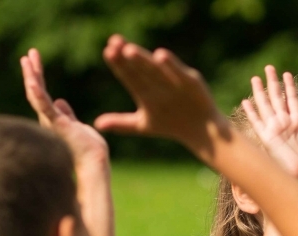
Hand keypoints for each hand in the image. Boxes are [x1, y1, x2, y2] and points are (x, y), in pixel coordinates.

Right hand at [21, 48, 107, 165]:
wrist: (94, 164)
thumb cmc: (89, 150)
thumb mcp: (78, 127)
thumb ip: (67, 115)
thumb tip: (61, 101)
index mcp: (54, 120)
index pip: (42, 95)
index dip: (37, 78)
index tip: (34, 62)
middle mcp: (48, 120)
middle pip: (35, 92)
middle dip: (32, 73)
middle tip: (28, 55)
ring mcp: (51, 122)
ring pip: (36, 96)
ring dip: (31, 76)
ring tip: (27, 59)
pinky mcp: (57, 124)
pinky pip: (44, 106)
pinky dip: (37, 93)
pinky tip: (31, 80)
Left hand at [94, 35, 225, 153]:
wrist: (200, 131)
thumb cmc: (170, 124)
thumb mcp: (143, 125)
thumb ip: (121, 123)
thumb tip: (96, 125)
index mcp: (144, 90)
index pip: (128, 75)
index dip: (118, 64)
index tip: (107, 51)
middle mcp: (157, 82)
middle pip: (139, 68)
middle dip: (127, 57)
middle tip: (114, 43)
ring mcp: (173, 81)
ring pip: (155, 69)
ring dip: (143, 60)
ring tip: (130, 50)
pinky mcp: (190, 81)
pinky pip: (178, 72)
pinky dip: (170, 65)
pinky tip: (160, 56)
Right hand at [241, 66, 297, 182]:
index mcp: (297, 124)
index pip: (292, 101)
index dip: (289, 87)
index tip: (286, 74)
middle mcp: (284, 124)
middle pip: (277, 99)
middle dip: (273, 83)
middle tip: (269, 68)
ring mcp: (275, 130)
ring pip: (266, 106)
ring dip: (261, 92)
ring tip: (256, 77)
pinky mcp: (267, 138)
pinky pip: (257, 123)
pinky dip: (251, 113)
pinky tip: (246, 102)